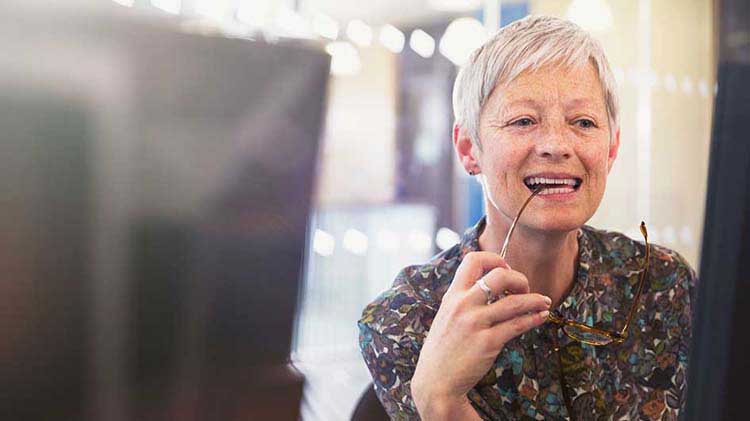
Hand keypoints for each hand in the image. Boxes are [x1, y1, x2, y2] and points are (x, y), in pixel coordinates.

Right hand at [411, 251, 550, 416]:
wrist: (435, 381)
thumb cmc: (443, 349)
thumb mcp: (445, 316)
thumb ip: (462, 299)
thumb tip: (486, 284)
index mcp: (452, 295)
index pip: (473, 260)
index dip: (494, 259)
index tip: (505, 268)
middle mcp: (463, 305)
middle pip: (499, 275)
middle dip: (518, 278)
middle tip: (524, 288)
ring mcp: (475, 324)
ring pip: (515, 302)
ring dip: (535, 299)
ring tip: (545, 301)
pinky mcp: (488, 343)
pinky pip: (517, 325)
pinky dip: (534, 318)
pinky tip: (542, 316)